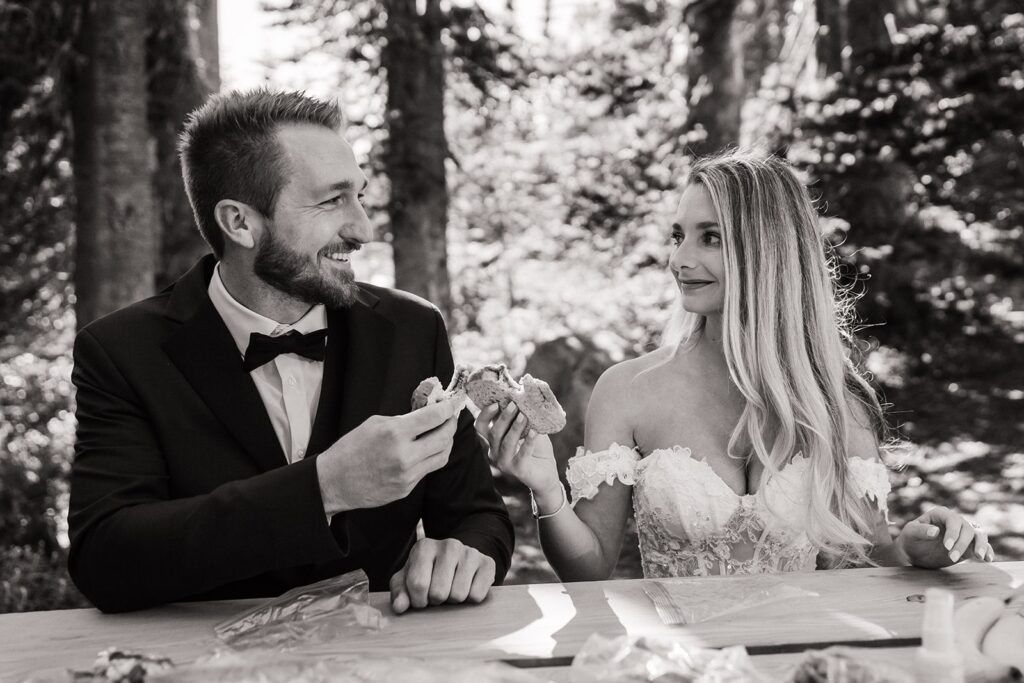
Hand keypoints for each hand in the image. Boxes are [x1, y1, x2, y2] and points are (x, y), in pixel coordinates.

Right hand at [316, 398, 460, 513]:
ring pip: (442, 456)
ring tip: (443, 433)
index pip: (434, 417)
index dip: (447, 409)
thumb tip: (425, 414)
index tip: (450, 404)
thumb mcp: (373, 424)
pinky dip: (432, 457)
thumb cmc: (350, 449)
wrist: (334, 482)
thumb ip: (402, 419)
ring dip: (447, 442)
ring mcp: (408, 474)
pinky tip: (428, 449)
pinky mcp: (407, 488)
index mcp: (394, 433)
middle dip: (451, 424)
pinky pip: (428, 470)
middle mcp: (405, 455)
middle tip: (450, 418)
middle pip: (444, 437)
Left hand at [389, 538, 495, 613]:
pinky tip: (466, 588)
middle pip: (439, 592)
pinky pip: (477, 596)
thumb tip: (400, 607)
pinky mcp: (487, 563)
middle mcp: (449, 545)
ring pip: (459, 595)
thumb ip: (400, 593)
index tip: (421, 599)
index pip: (418, 584)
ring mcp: (470, 553)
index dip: (418, 601)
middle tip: (437, 594)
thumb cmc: (428, 573)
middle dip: (436, 601)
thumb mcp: (408, 580)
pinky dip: (470, 600)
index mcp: (424, 547)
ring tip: (451, 590)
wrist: (457, 560)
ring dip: (453, 601)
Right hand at [474, 402, 559, 499]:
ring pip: (506, 443)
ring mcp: (505, 463)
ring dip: (515, 428)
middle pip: (493, 433)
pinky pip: (522, 454)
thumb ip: (521, 416)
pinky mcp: (518, 470)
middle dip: (503, 418)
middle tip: (514, 404)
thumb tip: (522, 395)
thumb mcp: (527, 429)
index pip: (480, 427)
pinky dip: (528, 442)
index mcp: (493, 441)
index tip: (495, 403)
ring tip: (524, 416)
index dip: (484, 414)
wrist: (547, 473)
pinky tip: (534, 432)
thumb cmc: (536, 448)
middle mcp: (495, 452)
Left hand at [898, 506, 994, 567]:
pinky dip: (987, 550)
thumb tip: (935, 531)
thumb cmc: (910, 539)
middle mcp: (954, 521)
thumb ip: (920, 531)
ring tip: (979, 557)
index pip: (953, 520)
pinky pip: (982, 545)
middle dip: (962, 544)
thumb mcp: (910, 533)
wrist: (914, 553)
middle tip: (951, 558)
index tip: (947, 546)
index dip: (953, 532)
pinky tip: (988, 558)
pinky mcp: (968, 546)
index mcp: (940, 513)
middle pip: (967, 529)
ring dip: (980, 545)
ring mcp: (962, 533)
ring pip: (979, 534)